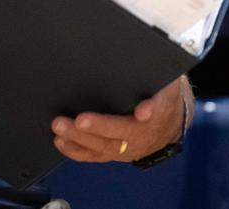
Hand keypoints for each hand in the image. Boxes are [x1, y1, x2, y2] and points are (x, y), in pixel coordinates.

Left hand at [51, 76, 189, 162]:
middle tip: (79, 120)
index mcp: (160, 111)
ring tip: (60, 127)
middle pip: (123, 133)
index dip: (151, 109)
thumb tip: (146, 74)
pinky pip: (94, 155)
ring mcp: (127, 148)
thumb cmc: (161, 96)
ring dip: (80, 139)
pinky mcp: (114, 154)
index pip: (158, 109)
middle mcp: (143, 134)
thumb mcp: (168, 83)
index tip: (143, 111)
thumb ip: (161, 78)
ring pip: (104, 147)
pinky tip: (60, 141)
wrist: (166, 126)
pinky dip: (76, 150)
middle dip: (99, 127)